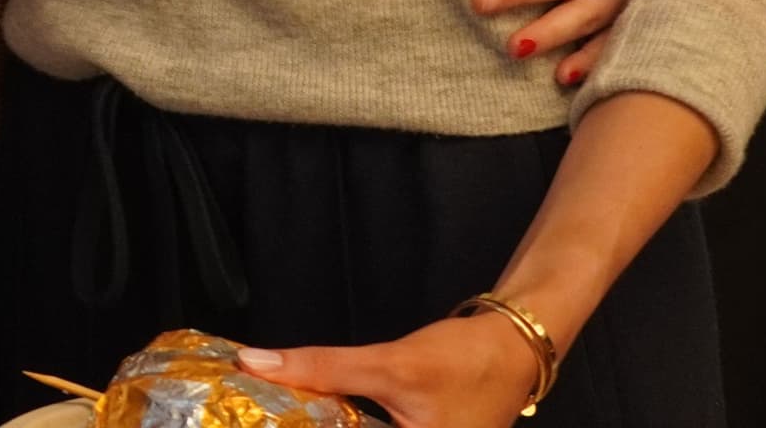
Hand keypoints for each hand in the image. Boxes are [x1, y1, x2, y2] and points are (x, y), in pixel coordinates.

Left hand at [241, 309, 544, 427]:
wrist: (513, 346)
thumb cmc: (462, 359)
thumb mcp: (389, 364)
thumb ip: (322, 368)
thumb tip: (253, 362)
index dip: (302, 426)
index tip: (255, 416)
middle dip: (312, 422)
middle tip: (258, 411)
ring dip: (324, 420)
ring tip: (279, 409)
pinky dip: (346, 423)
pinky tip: (319, 413)